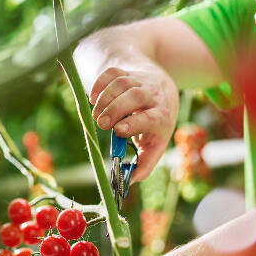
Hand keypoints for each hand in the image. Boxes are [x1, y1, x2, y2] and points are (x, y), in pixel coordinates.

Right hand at [89, 66, 178, 181]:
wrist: (163, 86)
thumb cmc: (156, 123)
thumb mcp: (156, 143)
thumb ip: (143, 165)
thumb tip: (127, 184)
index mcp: (162, 116)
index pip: (151, 117)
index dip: (134, 123)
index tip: (118, 131)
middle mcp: (153, 95)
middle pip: (135, 96)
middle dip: (115, 109)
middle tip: (101, 124)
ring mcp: (140, 80)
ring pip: (122, 83)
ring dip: (105, 99)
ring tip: (96, 116)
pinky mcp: (126, 71)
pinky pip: (112, 73)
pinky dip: (99, 84)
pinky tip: (93, 98)